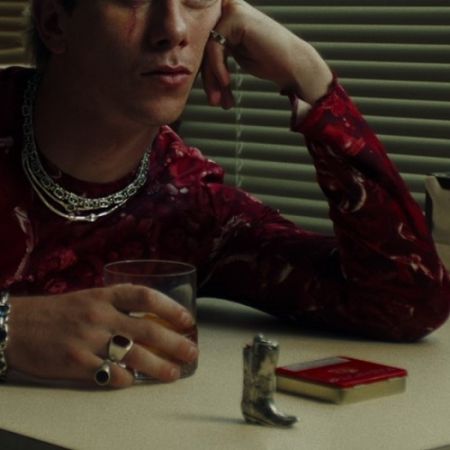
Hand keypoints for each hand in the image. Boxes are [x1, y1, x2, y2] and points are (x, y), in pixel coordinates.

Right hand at [6, 285, 197, 387]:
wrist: (18, 326)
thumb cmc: (59, 312)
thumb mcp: (90, 299)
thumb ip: (118, 306)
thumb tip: (152, 320)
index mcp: (104, 295)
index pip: (145, 296)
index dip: (170, 307)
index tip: (187, 320)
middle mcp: (100, 315)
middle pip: (147, 329)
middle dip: (174, 342)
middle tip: (191, 351)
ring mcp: (88, 339)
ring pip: (134, 355)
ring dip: (159, 366)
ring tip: (174, 372)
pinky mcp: (76, 362)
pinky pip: (110, 374)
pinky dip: (126, 380)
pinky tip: (133, 381)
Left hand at [202, 0, 332, 107]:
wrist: (293, 65)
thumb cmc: (269, 62)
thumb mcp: (236, 56)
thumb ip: (216, 55)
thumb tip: (190, 66)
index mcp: (227, 17)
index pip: (205, 46)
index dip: (206, 74)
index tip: (214, 97)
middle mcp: (228, 8)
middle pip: (205, 48)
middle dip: (208, 80)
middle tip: (215, 102)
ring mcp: (232, 10)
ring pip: (208, 49)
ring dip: (212, 79)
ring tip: (219, 100)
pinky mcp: (236, 17)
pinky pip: (215, 48)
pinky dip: (218, 69)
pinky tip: (227, 83)